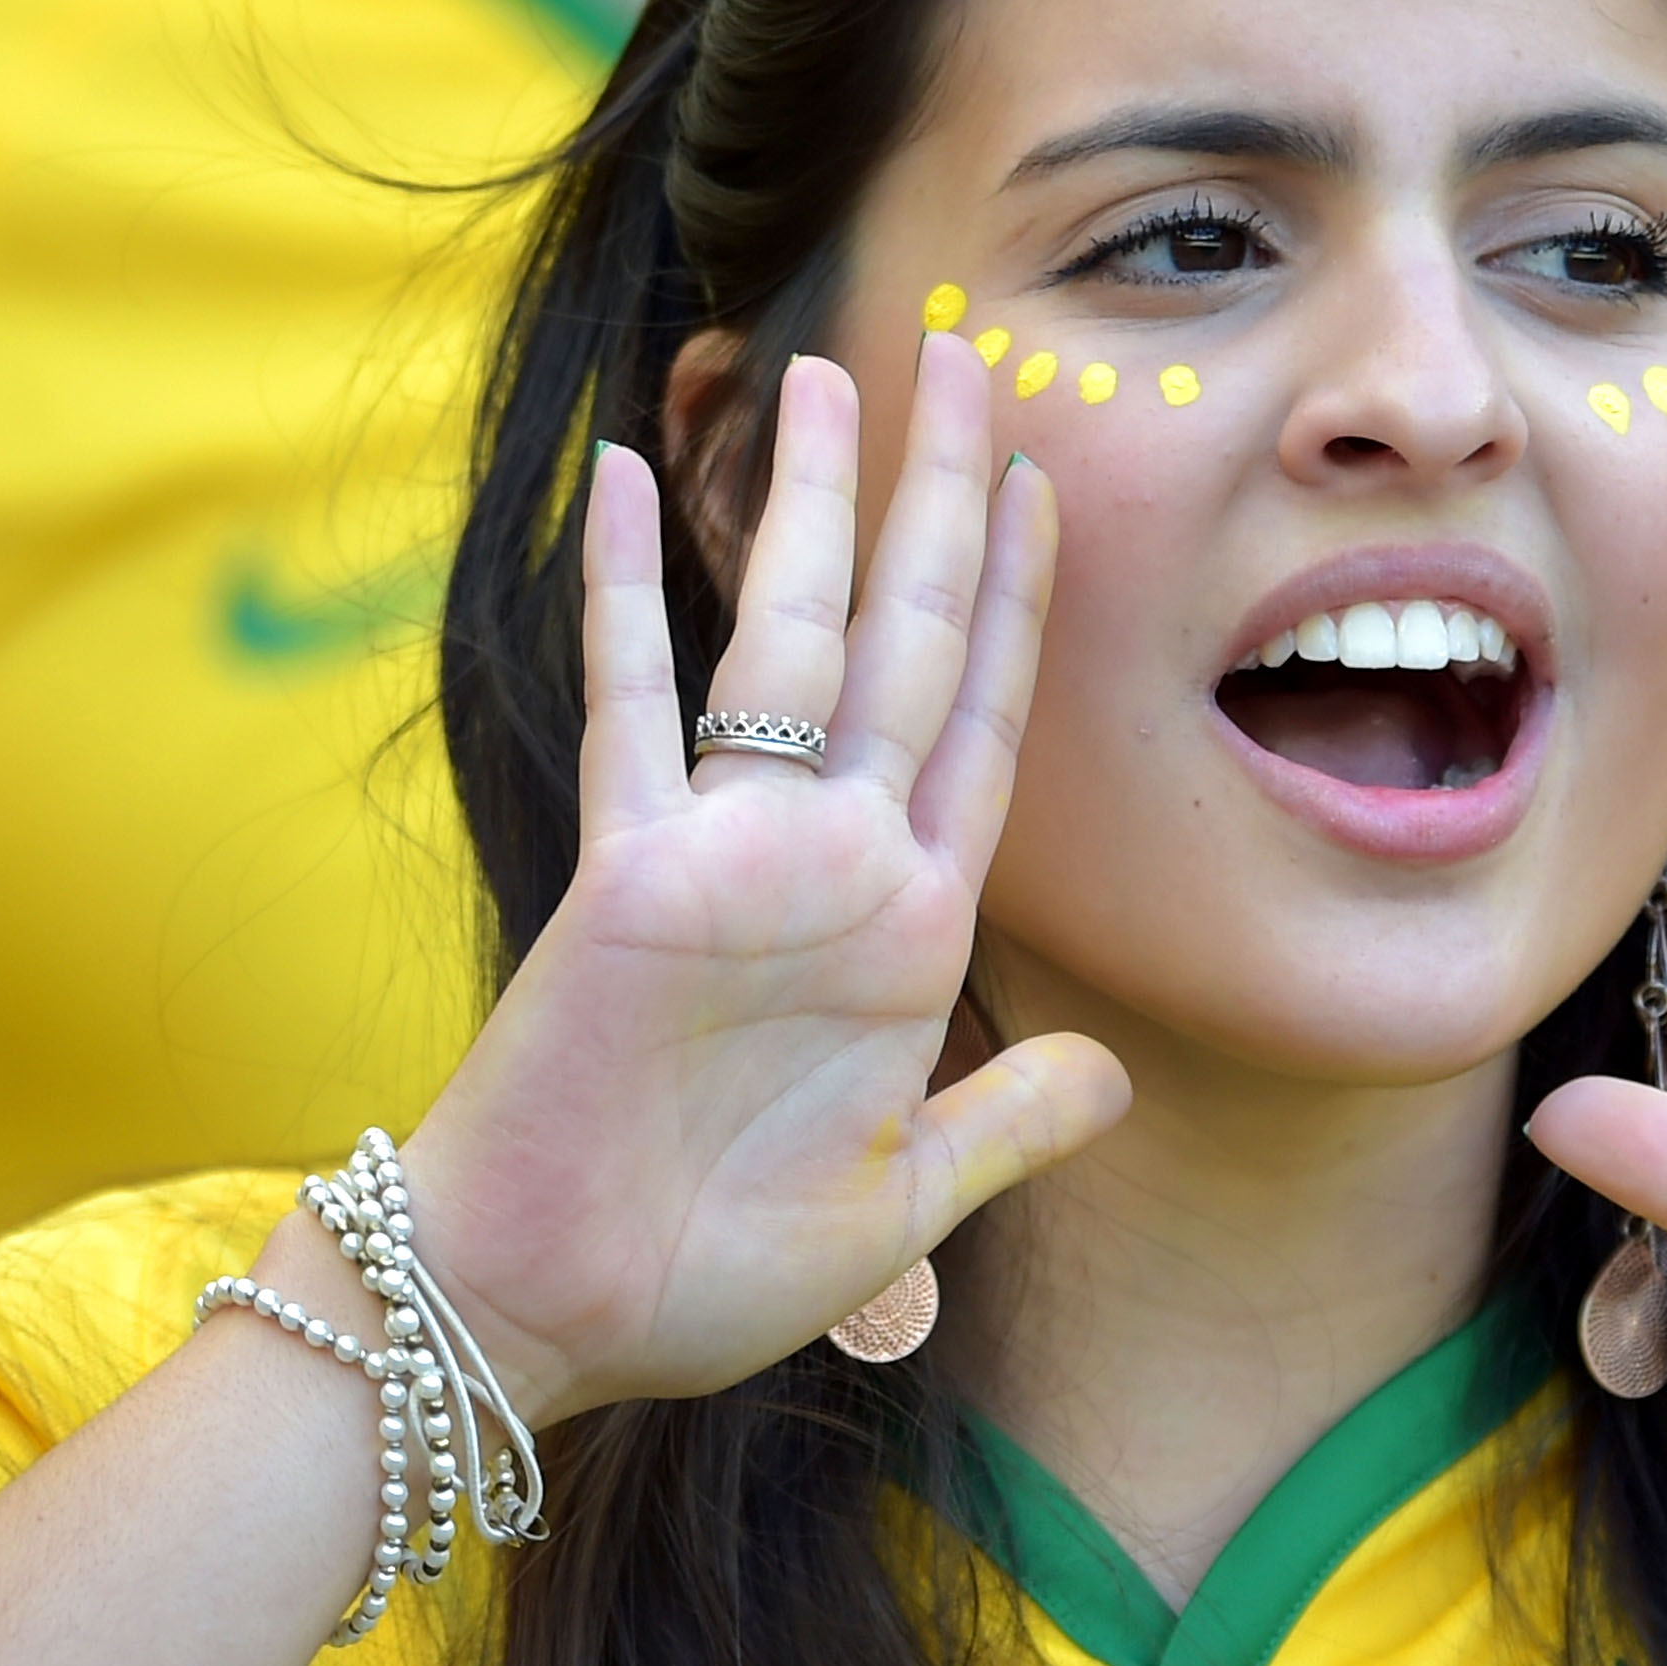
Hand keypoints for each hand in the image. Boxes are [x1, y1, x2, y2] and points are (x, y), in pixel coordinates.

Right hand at [394, 339, 1130, 1417]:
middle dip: (945, 497)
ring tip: (829, 372)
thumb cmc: (706, 1271)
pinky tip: (623, 474)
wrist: (552, 1313)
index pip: (986, 721)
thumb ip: (1006, 1126)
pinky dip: (624, 591)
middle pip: (906, 639)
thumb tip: (1114, 1076)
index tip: (1046, 477)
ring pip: (784, 637)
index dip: (1025, 600)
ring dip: (811, 506)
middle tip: (968, 351)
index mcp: (909, 929)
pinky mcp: (629, 873)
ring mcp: (729, 855)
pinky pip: (635, 705)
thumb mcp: (900, 1203)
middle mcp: (829, 864)